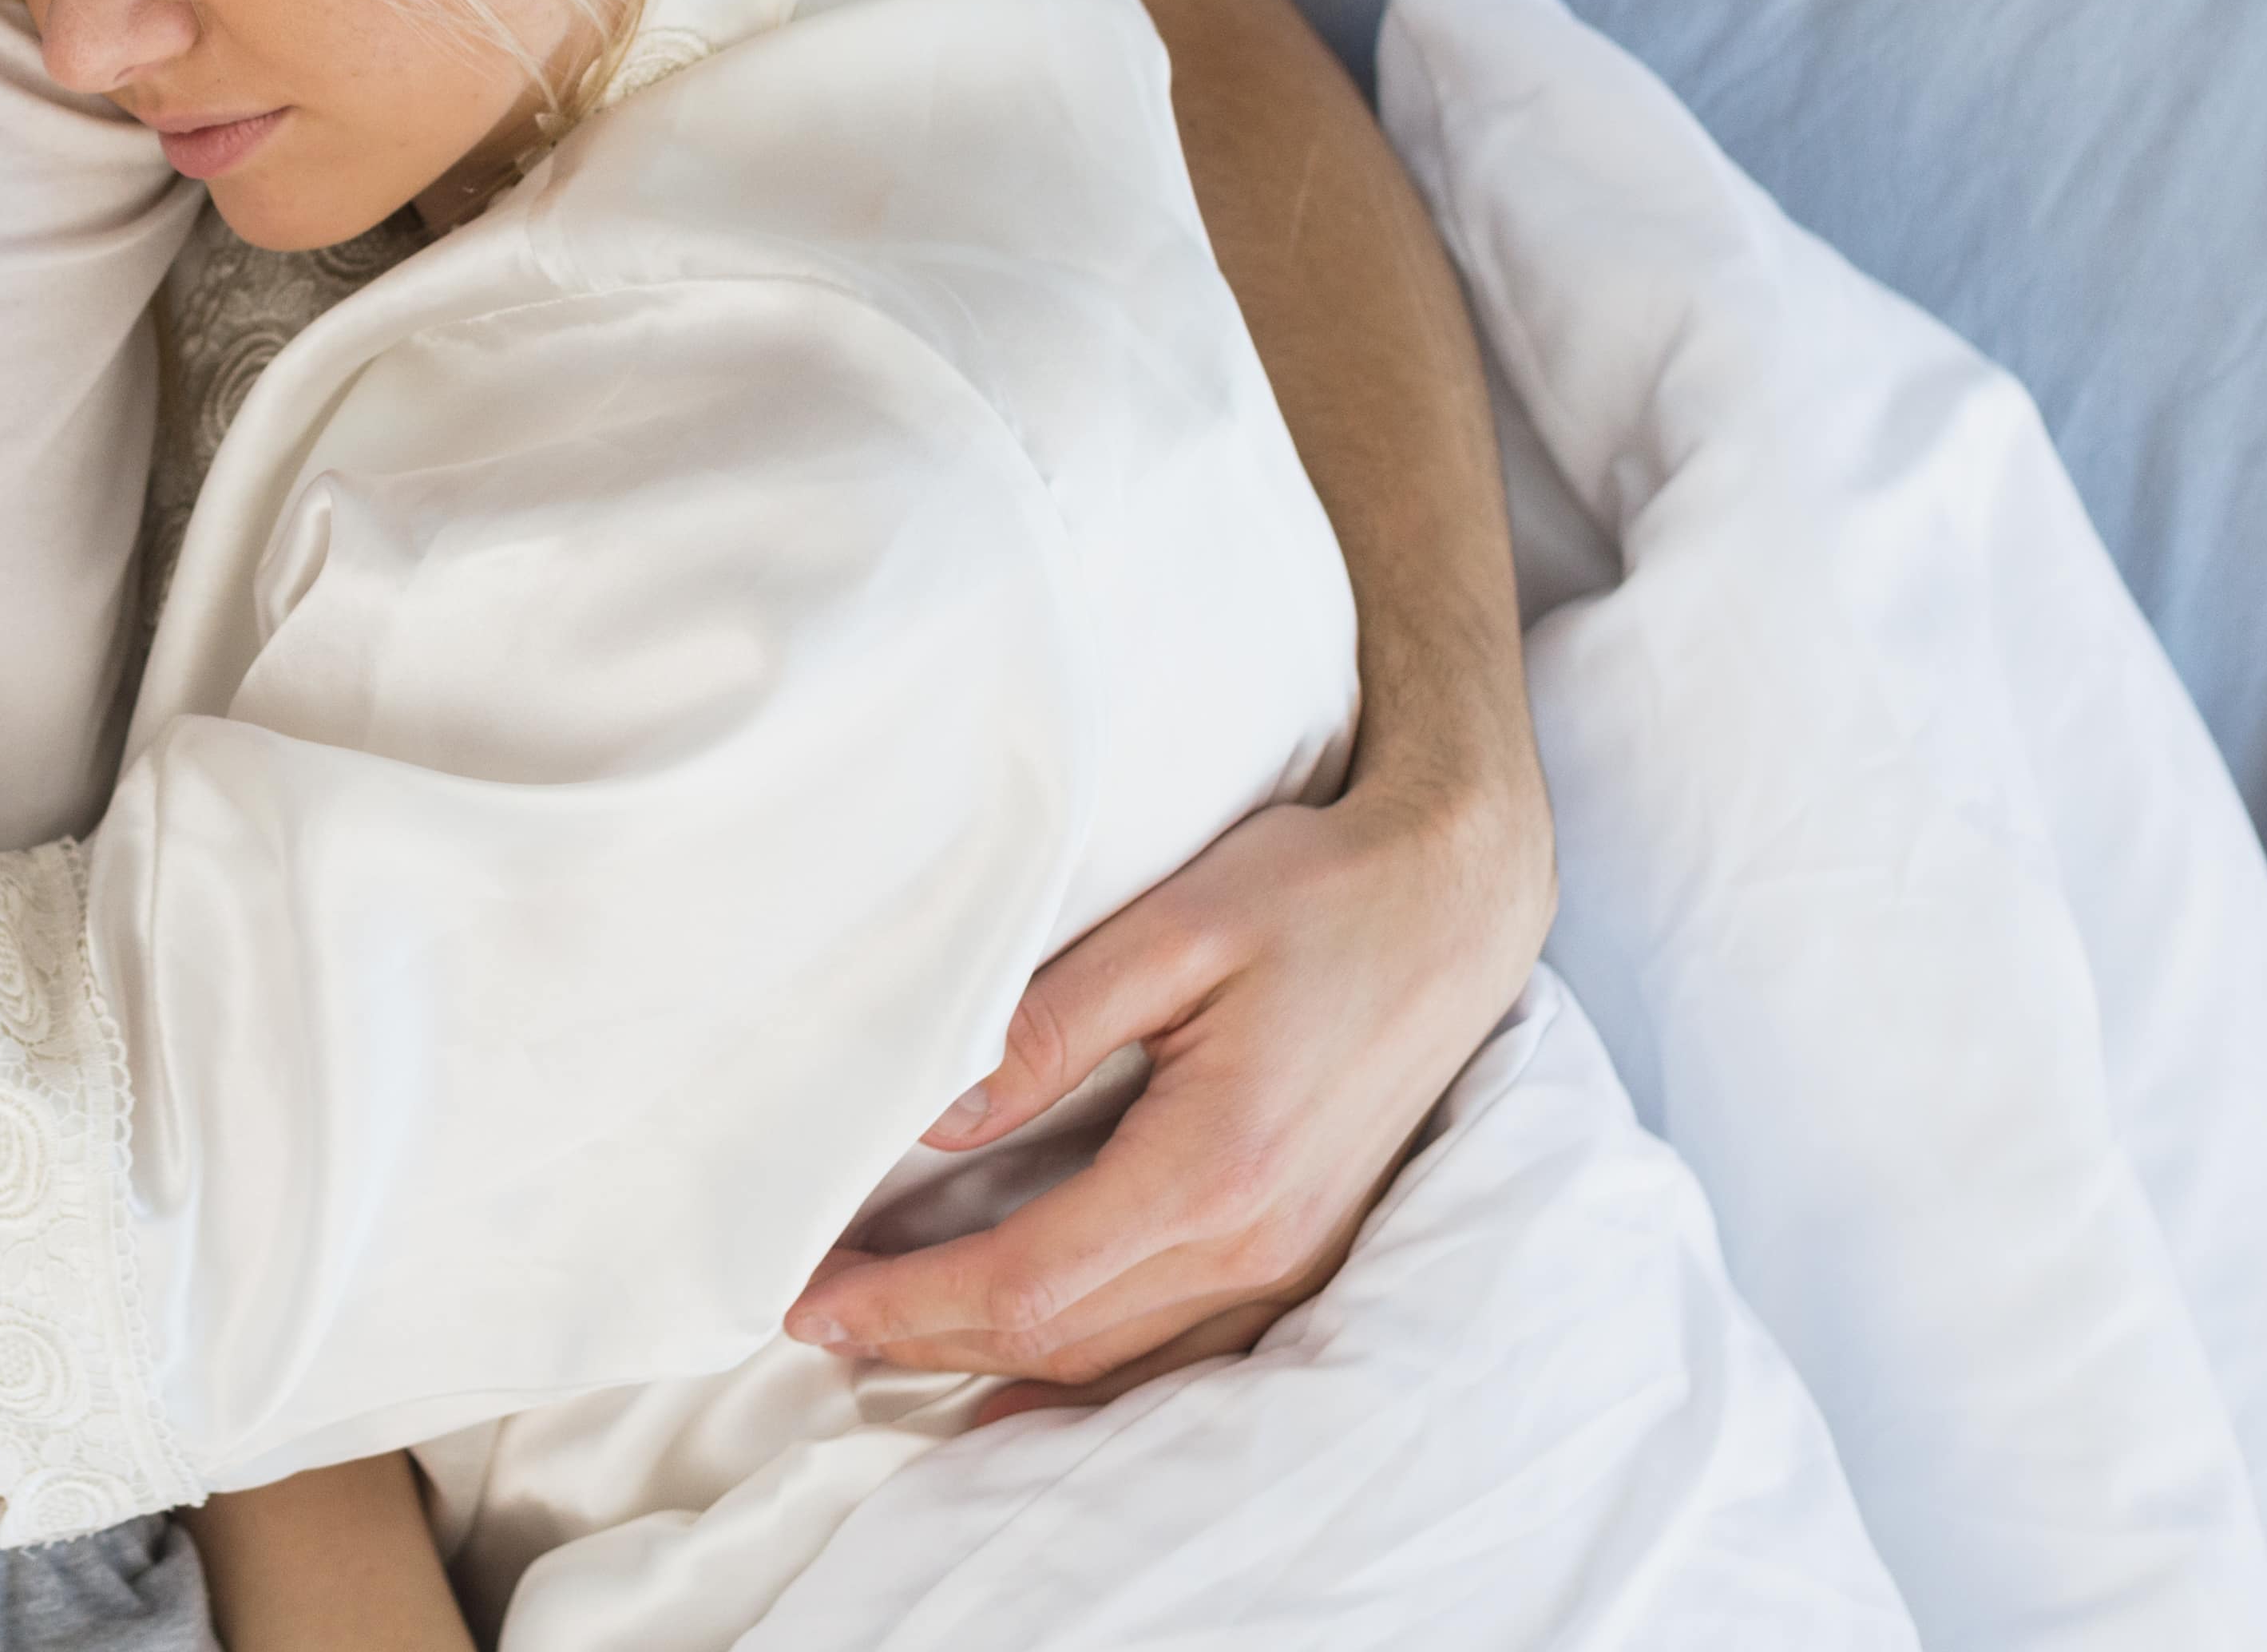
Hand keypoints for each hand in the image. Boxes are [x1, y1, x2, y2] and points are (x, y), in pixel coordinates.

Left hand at [781, 766, 1545, 1395]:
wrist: (1457, 898)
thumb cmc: (1317, 892)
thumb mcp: (1174, 929)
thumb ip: (1049, 1028)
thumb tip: (938, 1122)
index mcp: (1218, 1169)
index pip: (1028, 1282)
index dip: (909, 1304)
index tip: (810, 1297)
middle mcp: (1261, 1245)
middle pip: (1061, 1340)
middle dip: (925, 1338)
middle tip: (814, 1318)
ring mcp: (1292, 1261)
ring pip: (1119, 1362)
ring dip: (993, 1364)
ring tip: (884, 1341)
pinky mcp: (1306, 1250)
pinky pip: (1182, 1351)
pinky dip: (1087, 1372)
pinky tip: (1021, 1373)